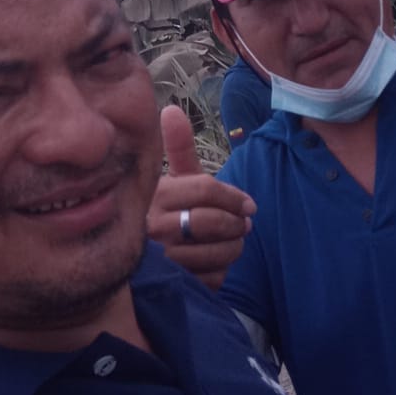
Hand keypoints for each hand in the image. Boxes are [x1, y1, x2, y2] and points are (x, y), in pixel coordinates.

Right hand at [147, 106, 254, 290]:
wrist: (146, 258)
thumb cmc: (170, 210)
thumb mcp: (175, 178)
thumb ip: (178, 147)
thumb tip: (170, 109)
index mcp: (157, 195)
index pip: (205, 190)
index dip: (234, 197)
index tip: (249, 204)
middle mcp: (154, 227)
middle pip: (212, 222)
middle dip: (237, 224)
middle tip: (244, 224)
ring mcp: (163, 259)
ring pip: (216, 252)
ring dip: (234, 247)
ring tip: (233, 242)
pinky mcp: (174, 285)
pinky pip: (213, 278)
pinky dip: (222, 271)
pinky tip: (216, 262)